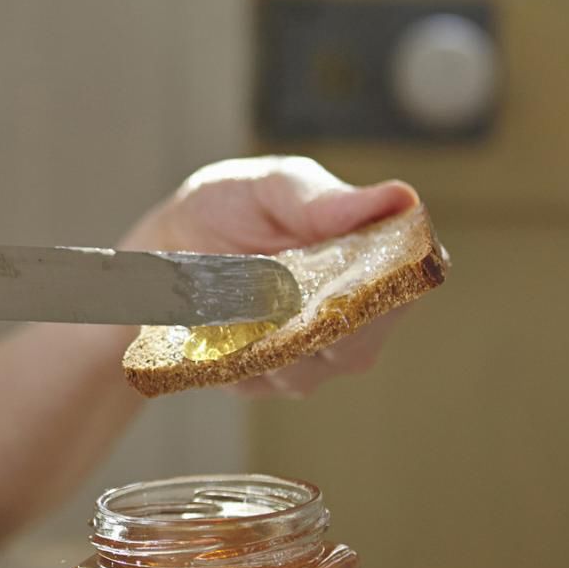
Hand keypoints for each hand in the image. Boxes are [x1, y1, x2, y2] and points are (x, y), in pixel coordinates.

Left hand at [119, 156, 418, 397]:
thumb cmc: (233, 205)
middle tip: (282, 297)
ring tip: (238, 306)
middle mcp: (347, 321)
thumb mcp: (273, 187)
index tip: (354, 284)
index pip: (403, 289)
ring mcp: (304, 357)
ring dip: (271, 344)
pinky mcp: (257, 378)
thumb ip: (325, 199)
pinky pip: (255, 380)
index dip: (387, 293)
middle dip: (321, 328)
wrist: (165, 243)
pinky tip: (215, 329)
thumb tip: (400, 197)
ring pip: (305, 372)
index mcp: (368, 264)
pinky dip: (235, 356)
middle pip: (357, 347)